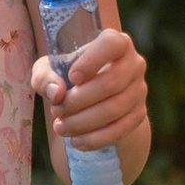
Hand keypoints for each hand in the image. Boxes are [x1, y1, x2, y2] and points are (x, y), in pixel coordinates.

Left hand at [31, 25, 150, 166]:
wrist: (92, 97)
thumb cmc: (68, 75)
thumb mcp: (49, 70)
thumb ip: (45, 76)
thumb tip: (56, 93)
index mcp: (115, 43)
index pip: (111, 44)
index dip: (92, 61)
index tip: (72, 78)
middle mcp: (134, 63)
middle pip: (110, 83)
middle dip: (78, 101)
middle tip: (56, 110)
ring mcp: (139, 89)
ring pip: (114, 109)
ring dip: (83, 122)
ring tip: (60, 127)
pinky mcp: (139, 114)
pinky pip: (120, 129)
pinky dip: (96, 138)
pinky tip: (76, 141)